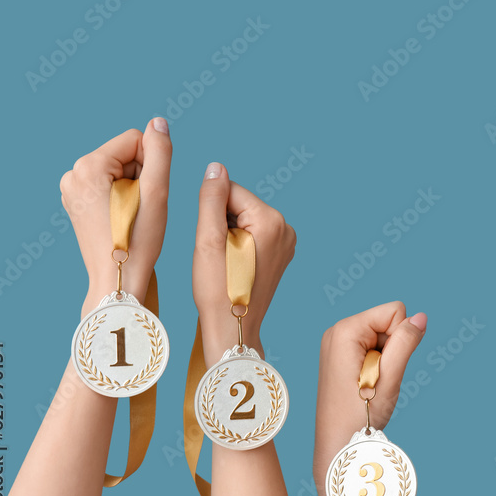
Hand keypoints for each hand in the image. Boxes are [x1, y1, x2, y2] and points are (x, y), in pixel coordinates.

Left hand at [59, 120, 171, 313]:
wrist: (118, 278)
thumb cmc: (139, 239)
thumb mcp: (157, 191)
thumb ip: (159, 151)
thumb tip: (158, 122)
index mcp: (89, 166)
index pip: (135, 140)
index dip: (153, 165)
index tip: (150, 195)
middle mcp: (73, 173)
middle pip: (125, 155)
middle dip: (140, 177)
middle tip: (142, 209)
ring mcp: (71, 189)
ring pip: (117, 170)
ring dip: (133, 188)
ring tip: (133, 215)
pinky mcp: (75, 202)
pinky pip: (107, 185)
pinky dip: (121, 197)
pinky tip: (123, 218)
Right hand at [193, 162, 296, 363]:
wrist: (233, 328)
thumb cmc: (217, 287)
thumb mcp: (208, 239)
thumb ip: (212, 198)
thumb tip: (217, 167)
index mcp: (271, 220)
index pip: (230, 191)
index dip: (211, 212)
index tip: (211, 241)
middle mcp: (286, 227)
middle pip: (239, 204)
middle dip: (222, 223)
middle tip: (218, 256)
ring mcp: (287, 242)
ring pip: (245, 220)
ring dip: (228, 234)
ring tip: (226, 263)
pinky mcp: (281, 254)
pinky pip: (253, 235)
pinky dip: (238, 244)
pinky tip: (234, 265)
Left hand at [313, 302, 426, 479]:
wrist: (338, 444)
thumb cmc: (361, 414)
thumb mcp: (390, 376)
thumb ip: (406, 342)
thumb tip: (421, 317)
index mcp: (345, 330)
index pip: (394, 311)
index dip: (400, 338)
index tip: (383, 367)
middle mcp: (338, 331)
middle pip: (387, 322)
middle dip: (391, 349)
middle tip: (377, 380)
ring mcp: (337, 343)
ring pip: (383, 337)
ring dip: (385, 359)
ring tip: (371, 384)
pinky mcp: (341, 355)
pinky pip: (373, 348)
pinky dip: (378, 364)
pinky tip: (367, 384)